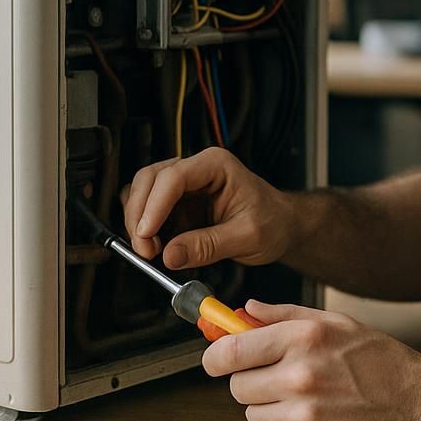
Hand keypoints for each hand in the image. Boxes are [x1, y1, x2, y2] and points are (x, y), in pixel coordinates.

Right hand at [121, 147, 291, 269]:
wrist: (282, 227)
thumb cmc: (273, 222)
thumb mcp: (248, 237)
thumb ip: (209, 245)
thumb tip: (171, 255)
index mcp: (216, 165)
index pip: (174, 177)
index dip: (154, 205)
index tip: (146, 233)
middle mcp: (196, 169)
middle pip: (149, 181)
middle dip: (140, 215)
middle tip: (145, 250)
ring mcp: (184, 187)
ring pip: (142, 194)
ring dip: (138, 223)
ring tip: (151, 252)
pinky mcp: (178, 205)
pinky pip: (149, 212)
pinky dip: (145, 229)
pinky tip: (156, 248)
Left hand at [202, 300, 420, 420]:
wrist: (417, 404)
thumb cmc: (380, 361)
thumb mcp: (335, 322)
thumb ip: (284, 314)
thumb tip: (244, 311)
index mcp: (303, 338)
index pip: (229, 350)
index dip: (215, 356)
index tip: (215, 359)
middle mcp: (300, 376)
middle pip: (236, 385)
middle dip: (251, 380)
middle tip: (278, 376)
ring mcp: (303, 415)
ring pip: (252, 413)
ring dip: (269, 407)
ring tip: (305, 397)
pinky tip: (314, 417)